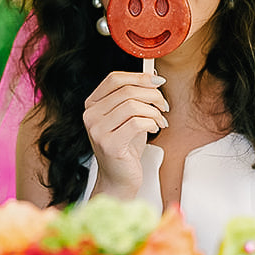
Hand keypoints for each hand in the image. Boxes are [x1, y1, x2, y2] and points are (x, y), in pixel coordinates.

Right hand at [83, 71, 167, 200]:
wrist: (119, 179)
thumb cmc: (126, 148)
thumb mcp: (129, 117)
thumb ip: (136, 96)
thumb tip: (152, 74)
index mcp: (92, 105)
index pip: (114, 79)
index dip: (138, 76)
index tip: (158, 81)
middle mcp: (90, 116)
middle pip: (127, 91)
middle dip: (152, 95)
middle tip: (164, 105)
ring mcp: (97, 131)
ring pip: (133, 106)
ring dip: (154, 112)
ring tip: (160, 121)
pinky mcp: (109, 145)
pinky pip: (137, 123)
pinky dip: (152, 123)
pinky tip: (155, 129)